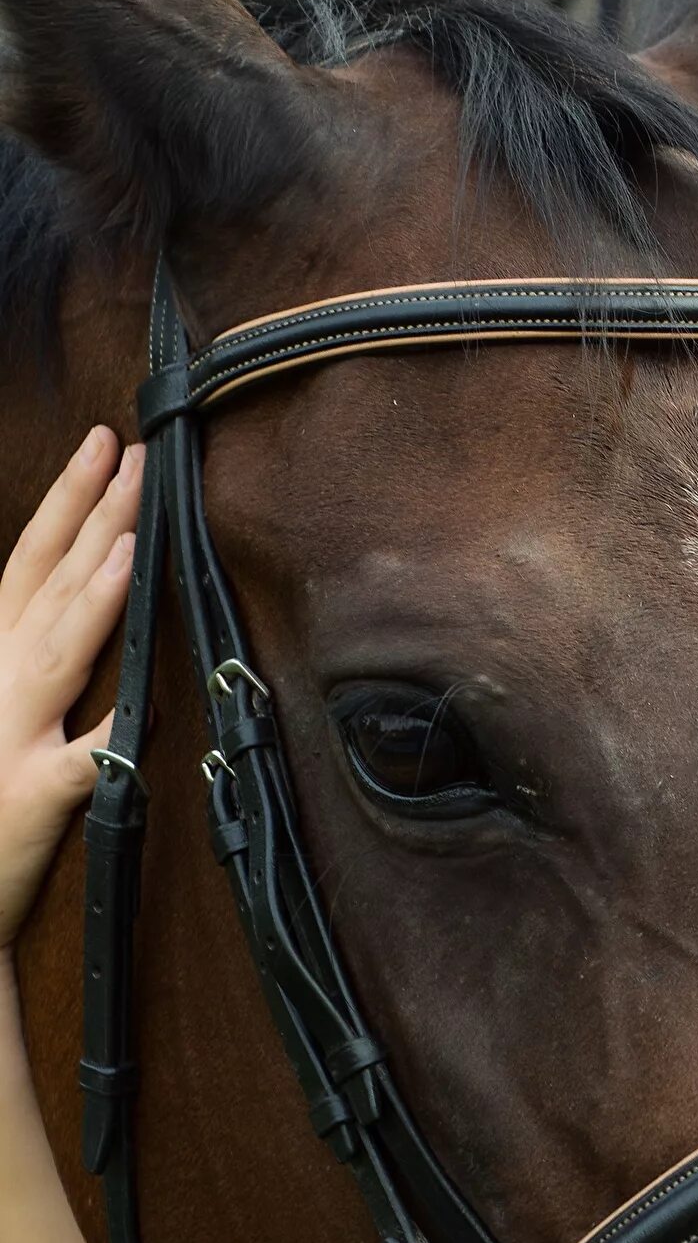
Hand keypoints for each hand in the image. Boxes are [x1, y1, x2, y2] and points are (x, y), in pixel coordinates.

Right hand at [0, 429, 141, 951]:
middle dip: (92, 516)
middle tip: (134, 456)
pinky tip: (140, 710)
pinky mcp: (32, 798)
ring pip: (58, 651)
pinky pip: (81, 764)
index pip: (29, 561)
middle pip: (48, 584)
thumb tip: (84, 590)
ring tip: (131, 540)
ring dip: (95, 595)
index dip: (66, 499)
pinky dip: (109, 736)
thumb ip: (39, 651)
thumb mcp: (6, 706)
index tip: (104, 444)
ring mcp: (10, 735)